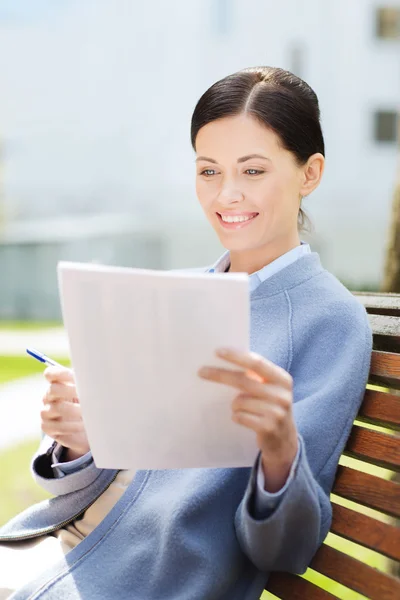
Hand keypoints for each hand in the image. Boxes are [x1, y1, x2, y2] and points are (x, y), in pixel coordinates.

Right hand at [40, 366, 90, 460]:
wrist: (82, 429)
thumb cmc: (86, 405)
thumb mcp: (86, 392)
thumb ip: (87, 383)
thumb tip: (98, 377)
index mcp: (56, 384)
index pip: (51, 373)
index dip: (62, 373)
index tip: (76, 377)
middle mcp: (48, 397)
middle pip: (53, 389)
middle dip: (71, 391)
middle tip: (86, 395)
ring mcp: (46, 412)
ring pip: (56, 408)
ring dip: (75, 410)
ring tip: (88, 413)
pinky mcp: (48, 428)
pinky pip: (58, 426)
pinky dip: (73, 426)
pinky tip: (83, 426)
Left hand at [198, 348, 298, 491]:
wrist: (284, 440)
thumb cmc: (270, 406)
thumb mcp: (269, 388)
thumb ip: (254, 376)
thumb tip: (223, 360)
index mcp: (282, 379)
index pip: (257, 363)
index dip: (237, 357)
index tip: (217, 351)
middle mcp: (282, 395)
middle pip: (244, 381)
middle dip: (220, 375)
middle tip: (201, 371)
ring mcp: (277, 413)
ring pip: (239, 401)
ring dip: (234, 404)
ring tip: (242, 409)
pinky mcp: (268, 428)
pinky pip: (240, 417)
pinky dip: (237, 416)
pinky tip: (245, 419)